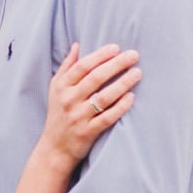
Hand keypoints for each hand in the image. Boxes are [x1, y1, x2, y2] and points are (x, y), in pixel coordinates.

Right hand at [40, 43, 139, 167]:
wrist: (55, 147)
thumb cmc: (58, 113)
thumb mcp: (56, 89)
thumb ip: (66, 67)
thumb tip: (77, 45)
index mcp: (62, 87)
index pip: (82, 67)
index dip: (99, 55)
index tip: (116, 47)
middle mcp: (69, 100)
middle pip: (95, 78)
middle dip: (116, 65)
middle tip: (133, 55)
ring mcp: (79, 116)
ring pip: (104, 97)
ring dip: (122, 83)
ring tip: (137, 73)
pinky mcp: (88, 131)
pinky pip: (107, 117)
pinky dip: (120, 107)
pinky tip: (131, 97)